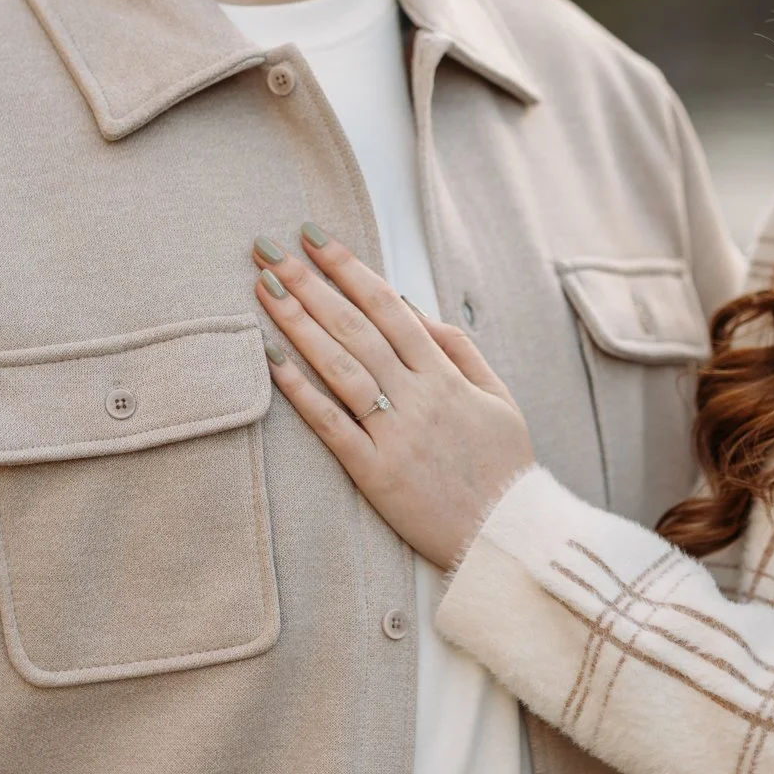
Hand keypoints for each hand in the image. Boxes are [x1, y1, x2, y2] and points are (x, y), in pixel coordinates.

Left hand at [251, 229, 535, 569]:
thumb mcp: (498, 397)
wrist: (509, 535)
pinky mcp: (376, 474)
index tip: (315, 238)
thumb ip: (459, 350)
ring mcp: (396, 435)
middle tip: (270, 250)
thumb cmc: (503, 467)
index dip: (349, 269)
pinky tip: (272, 359)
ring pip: (340, 367)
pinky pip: (331, 425)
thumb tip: (412, 308)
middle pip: (356, 328)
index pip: (389, 307)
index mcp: (446, 376)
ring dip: (298, 324)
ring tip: (265, 289)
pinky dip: (300, 391)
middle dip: (310, 284)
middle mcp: (419, 398)